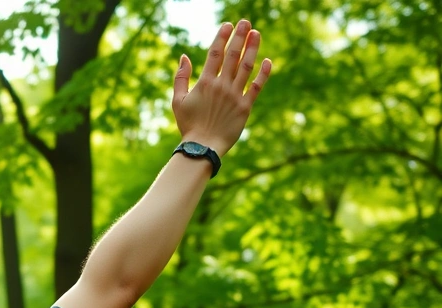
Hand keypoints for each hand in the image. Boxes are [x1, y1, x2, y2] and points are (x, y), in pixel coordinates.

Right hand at [172, 19, 272, 154]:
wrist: (202, 147)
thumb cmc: (188, 125)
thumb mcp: (178, 100)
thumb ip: (180, 77)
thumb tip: (184, 57)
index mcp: (204, 83)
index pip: (215, 54)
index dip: (222, 38)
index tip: (228, 25)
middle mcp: (221, 86)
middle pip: (232, 56)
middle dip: (239, 37)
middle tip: (246, 22)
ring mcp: (235, 95)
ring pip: (246, 67)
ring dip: (252, 49)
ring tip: (256, 34)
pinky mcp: (245, 107)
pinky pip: (256, 87)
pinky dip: (263, 74)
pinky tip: (268, 61)